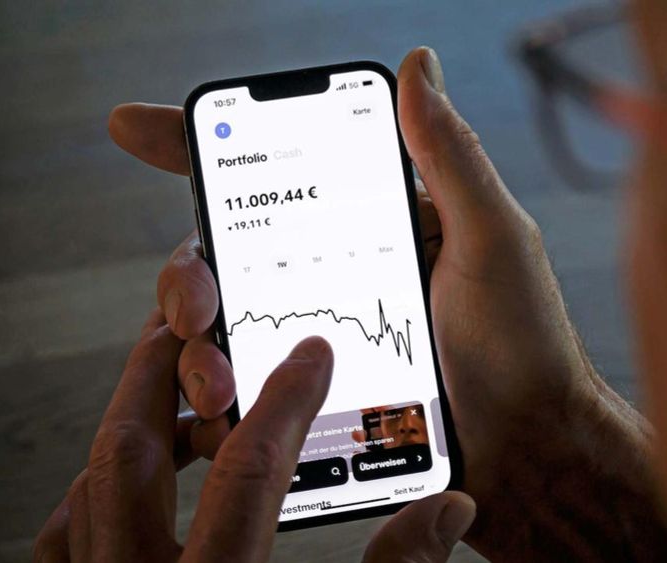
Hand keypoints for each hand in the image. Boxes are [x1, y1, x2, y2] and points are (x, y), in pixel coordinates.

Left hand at [33, 311, 474, 561]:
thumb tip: (451, 510)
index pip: (247, 469)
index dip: (286, 400)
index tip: (311, 351)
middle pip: (129, 456)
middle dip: (156, 377)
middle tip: (186, 323)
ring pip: (89, 492)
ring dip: (124, 427)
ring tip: (163, 390)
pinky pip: (67, 545)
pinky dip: (91, 497)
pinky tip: (122, 483)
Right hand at [107, 48, 666, 560]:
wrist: (530, 453)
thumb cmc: (525, 346)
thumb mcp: (492, 241)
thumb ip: (449, 157)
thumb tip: (417, 64)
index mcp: (371, 227)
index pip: (278, 176)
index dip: (201, 149)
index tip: (136, 128)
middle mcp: (336, 276)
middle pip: (225, 257)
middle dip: (185, 276)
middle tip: (193, 308)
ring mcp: (321, 340)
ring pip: (222, 328)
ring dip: (195, 348)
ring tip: (215, 380)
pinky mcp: (316, 399)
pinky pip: (246, 393)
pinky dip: (218, 404)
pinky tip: (225, 417)